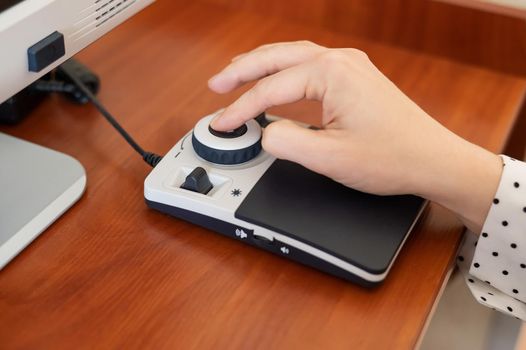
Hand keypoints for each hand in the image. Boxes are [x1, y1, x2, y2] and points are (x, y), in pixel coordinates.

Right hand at [208, 41, 501, 232]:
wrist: (433, 160)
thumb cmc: (394, 157)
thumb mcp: (330, 159)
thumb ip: (287, 143)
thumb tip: (264, 133)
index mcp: (332, 73)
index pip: (271, 89)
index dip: (240, 109)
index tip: (222, 124)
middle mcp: (341, 61)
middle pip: (277, 57)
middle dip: (242, 71)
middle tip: (216, 85)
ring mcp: (350, 66)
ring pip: (292, 56)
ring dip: (261, 66)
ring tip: (235, 76)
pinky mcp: (355, 78)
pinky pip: (308, 65)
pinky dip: (283, 72)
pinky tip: (274, 80)